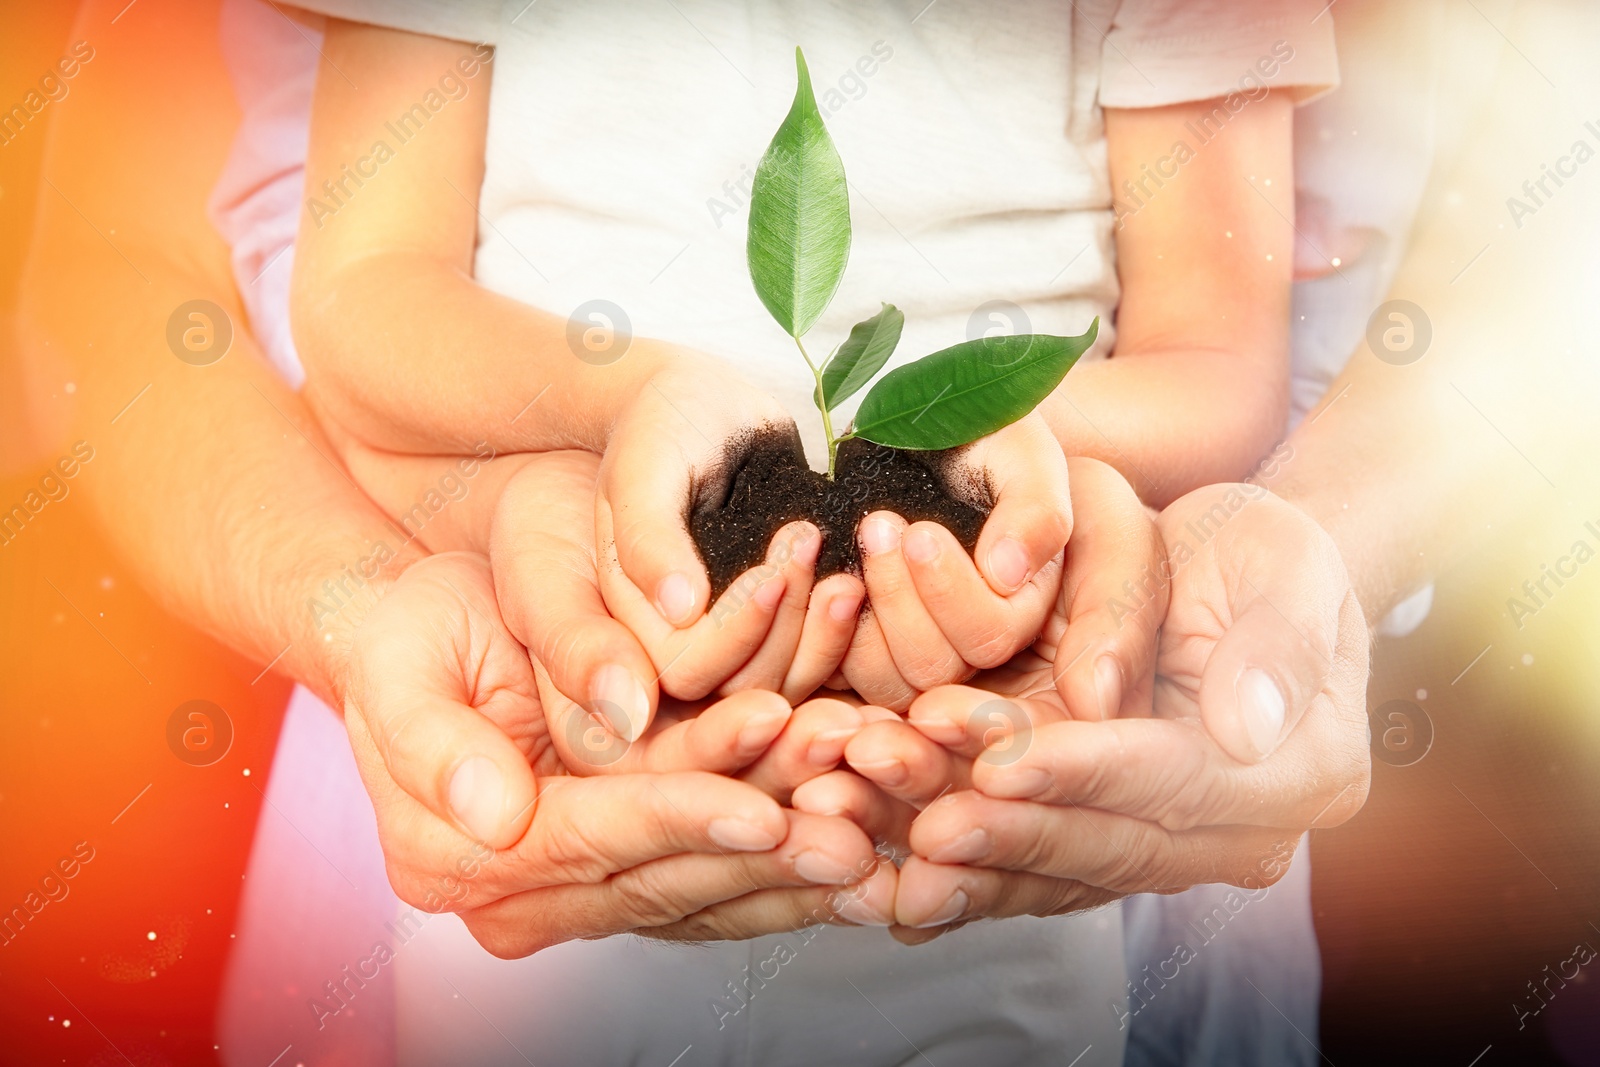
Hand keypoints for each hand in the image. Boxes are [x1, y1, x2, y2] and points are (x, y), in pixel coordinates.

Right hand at [342, 552, 895, 957]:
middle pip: (665, 876)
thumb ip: (434, 744)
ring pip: (707, 879)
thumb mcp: (398, 665)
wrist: (431, 632)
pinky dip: (791, 851)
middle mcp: (525, 897)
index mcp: (462, 862)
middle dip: (765, 847)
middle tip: (856, 823)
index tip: (766, 810)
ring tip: (873, 813)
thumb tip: (495, 814)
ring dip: (795, 852)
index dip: (681, 821)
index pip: (594, 844)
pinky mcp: (636, 860)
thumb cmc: (408, 633)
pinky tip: (861, 825)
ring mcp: (586, 887)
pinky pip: (722, 865)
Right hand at [592, 359, 864, 703]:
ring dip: (821, 635)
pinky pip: (810, 662)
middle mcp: (672, 640)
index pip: (684, 668)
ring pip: (781, 683)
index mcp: (626, 613)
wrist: (706, 405)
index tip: (773, 574)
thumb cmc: (661, 425)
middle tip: (811, 552)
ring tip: (843, 575)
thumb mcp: (644, 468)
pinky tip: (853, 585)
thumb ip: (647, 536)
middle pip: (738, 687)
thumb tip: (677, 605)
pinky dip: (838, 634)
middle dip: (786, 630)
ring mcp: (726, 637)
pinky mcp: (772, 628)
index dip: (734, 634)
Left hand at [839, 413, 1072, 708]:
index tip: (920, 530)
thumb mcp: (1023, 453)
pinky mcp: (869, 642)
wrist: (920, 416)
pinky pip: (842, 669)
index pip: (992, 636)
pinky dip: (827, 626)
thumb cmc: (982, 427)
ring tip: (858, 539)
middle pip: (938, 668)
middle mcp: (976, 635)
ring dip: (865, 613)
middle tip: (878, 523)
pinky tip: (825, 570)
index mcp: (1026, 602)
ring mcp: (921, 643)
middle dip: (902, 599)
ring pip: (889, 681)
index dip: (952, 595)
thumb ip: (1036, 510)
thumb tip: (1008, 574)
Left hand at [874, 484, 1369, 935]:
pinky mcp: (1104, 838)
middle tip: (922, 826)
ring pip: (1059, 871)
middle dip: (1011, 835)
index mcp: (1300, 775)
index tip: (1001, 762)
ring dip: (967, 867)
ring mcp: (1167, 846)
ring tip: (883, 850)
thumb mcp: (1288, 565)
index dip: (1087, 774)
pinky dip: (959, 873)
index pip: (1178, 783)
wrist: (1232, 578)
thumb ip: (1278, 642)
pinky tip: (883, 880)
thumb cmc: (1262, 556)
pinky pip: (1030, 869)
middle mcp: (1237, 833)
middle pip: (1112, 846)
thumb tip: (1248, 727)